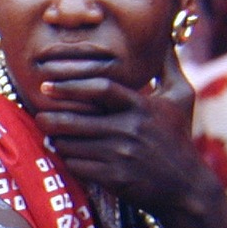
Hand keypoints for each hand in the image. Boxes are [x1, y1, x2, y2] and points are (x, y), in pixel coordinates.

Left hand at [32, 46, 211, 214]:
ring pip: (72, 145)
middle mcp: (130, 129)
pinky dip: (69, 161)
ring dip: (58, 141)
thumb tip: (167, 39)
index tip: (47, 85)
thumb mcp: (182, 99)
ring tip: (53, 136)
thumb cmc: (179, 139)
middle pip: (76, 120)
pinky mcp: (114, 178)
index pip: (100, 88)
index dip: (70, 85)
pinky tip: (69, 156)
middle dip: (52, 118)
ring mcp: (120, 155)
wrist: (187, 188)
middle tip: (40, 115)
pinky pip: (77, 166)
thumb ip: (168, 68)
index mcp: (141, 106)